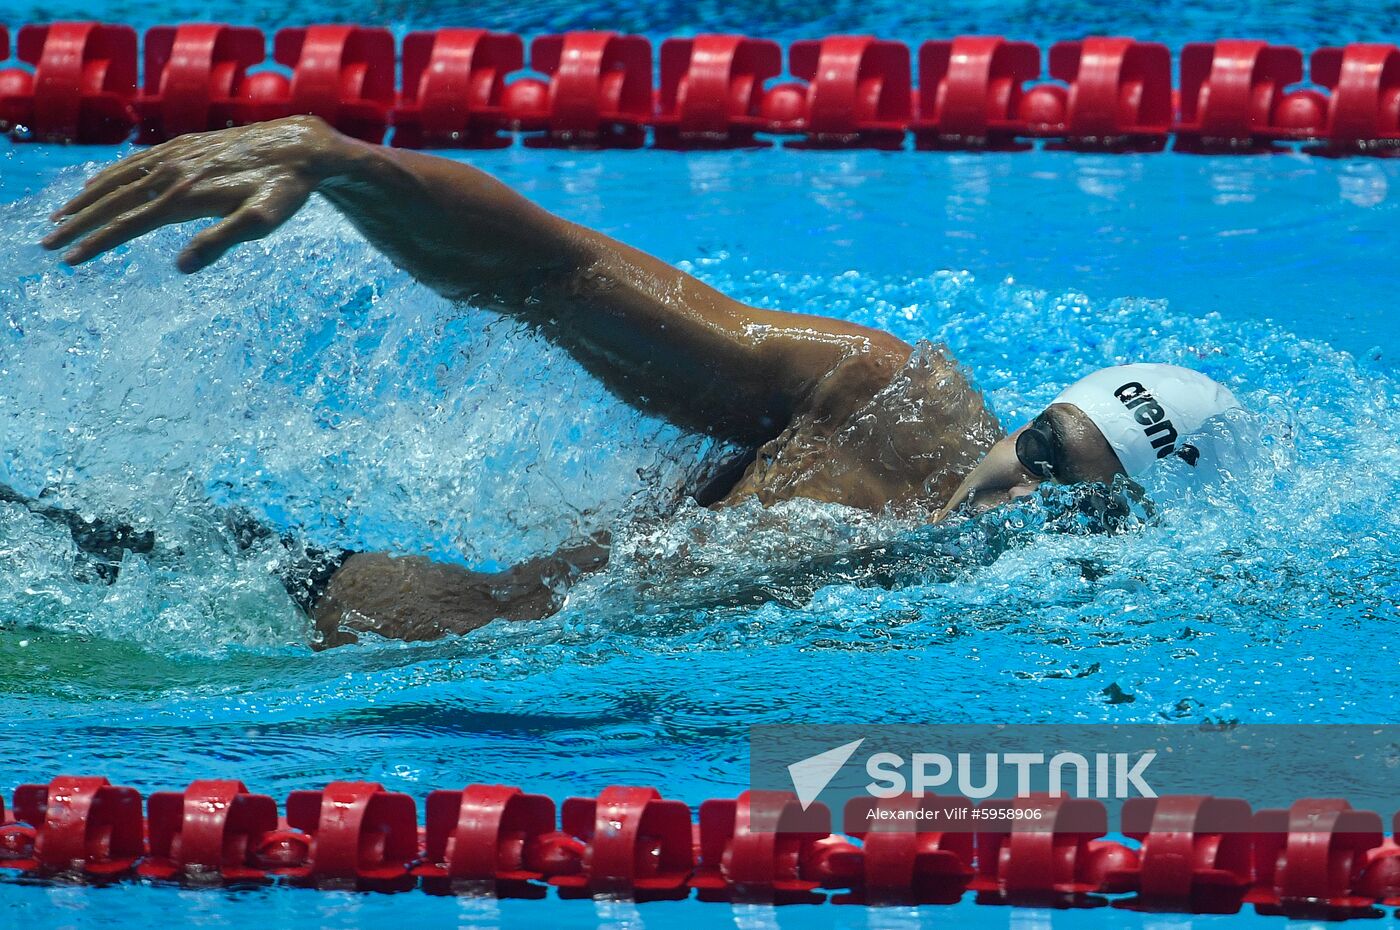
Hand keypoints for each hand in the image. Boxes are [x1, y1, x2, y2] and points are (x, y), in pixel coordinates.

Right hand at [42, 115, 346, 272]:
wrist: (301, 146)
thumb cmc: (285, 190)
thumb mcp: (261, 222)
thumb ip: (221, 242)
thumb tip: (181, 267)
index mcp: (185, 196)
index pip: (129, 223)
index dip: (96, 242)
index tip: (70, 259)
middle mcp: (173, 172)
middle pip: (114, 201)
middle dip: (78, 223)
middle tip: (47, 244)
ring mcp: (176, 156)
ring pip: (119, 179)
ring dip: (86, 198)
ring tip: (61, 217)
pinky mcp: (184, 146)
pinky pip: (135, 161)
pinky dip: (109, 175)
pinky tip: (97, 183)